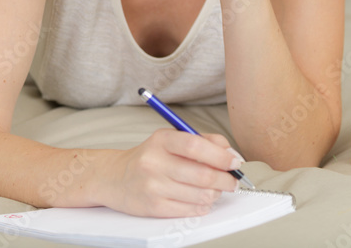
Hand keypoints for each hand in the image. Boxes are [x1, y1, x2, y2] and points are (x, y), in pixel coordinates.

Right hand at [96, 129, 241, 217]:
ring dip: (215, 194)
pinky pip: (189, 210)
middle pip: (202, 175)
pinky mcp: (152, 207)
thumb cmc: (150, 157)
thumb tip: (231, 153)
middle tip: (233, 181)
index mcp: (162, 140)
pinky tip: (201, 200)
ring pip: (199, 195)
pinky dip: (202, 206)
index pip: (197, 147)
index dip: (222, 156)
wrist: (114, 177)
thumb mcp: (171, 139)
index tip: (236, 162)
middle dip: (226, 180)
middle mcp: (155, 163)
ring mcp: (153, 186)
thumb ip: (203, 141)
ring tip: (215, 190)